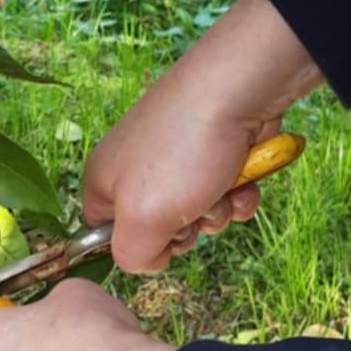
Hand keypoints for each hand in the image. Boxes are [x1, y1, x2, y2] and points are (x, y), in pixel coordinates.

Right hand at [84, 0, 321, 272]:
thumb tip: (149, 260)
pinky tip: (246, 179)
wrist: (238, 89)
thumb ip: (132, 256)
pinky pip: (225, 191)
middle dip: (188, 228)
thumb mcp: (143, 220)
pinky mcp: (215, 149)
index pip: (104, 235)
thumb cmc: (183, 152)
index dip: (136, 245)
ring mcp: (178, 156)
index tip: (159, 237)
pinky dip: (239, 192)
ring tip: (224, 186)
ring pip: (199, 212)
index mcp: (104, 180)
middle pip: (160, 228)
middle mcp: (136, 166)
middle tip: (195, 208)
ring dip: (218, 211)